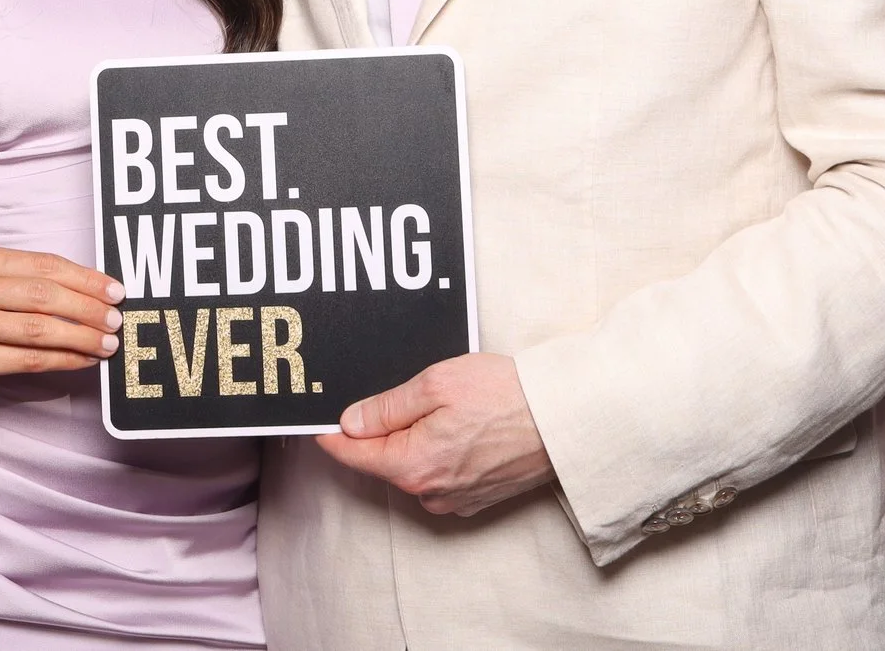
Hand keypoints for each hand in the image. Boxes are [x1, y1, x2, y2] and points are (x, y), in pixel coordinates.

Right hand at [0, 244, 124, 393]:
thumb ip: (32, 278)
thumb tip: (95, 290)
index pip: (44, 265)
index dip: (85, 278)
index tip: (114, 290)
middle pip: (43, 297)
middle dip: (88, 308)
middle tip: (115, 319)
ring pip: (39, 331)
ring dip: (81, 337)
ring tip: (107, 342)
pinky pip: (27, 360)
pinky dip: (63, 360)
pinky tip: (83, 359)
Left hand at [315, 352, 555, 516]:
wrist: (566, 421)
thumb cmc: (506, 396)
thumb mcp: (436, 384)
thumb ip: (386, 407)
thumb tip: (350, 422)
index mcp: (413, 466)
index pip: (353, 454)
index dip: (332, 433)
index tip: (318, 420)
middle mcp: (430, 493)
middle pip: (383, 460)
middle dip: (381, 430)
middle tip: (395, 396)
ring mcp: (455, 499)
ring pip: (413, 466)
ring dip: (413, 440)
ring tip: (441, 406)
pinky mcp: (476, 498)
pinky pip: (440, 474)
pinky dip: (439, 451)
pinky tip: (460, 425)